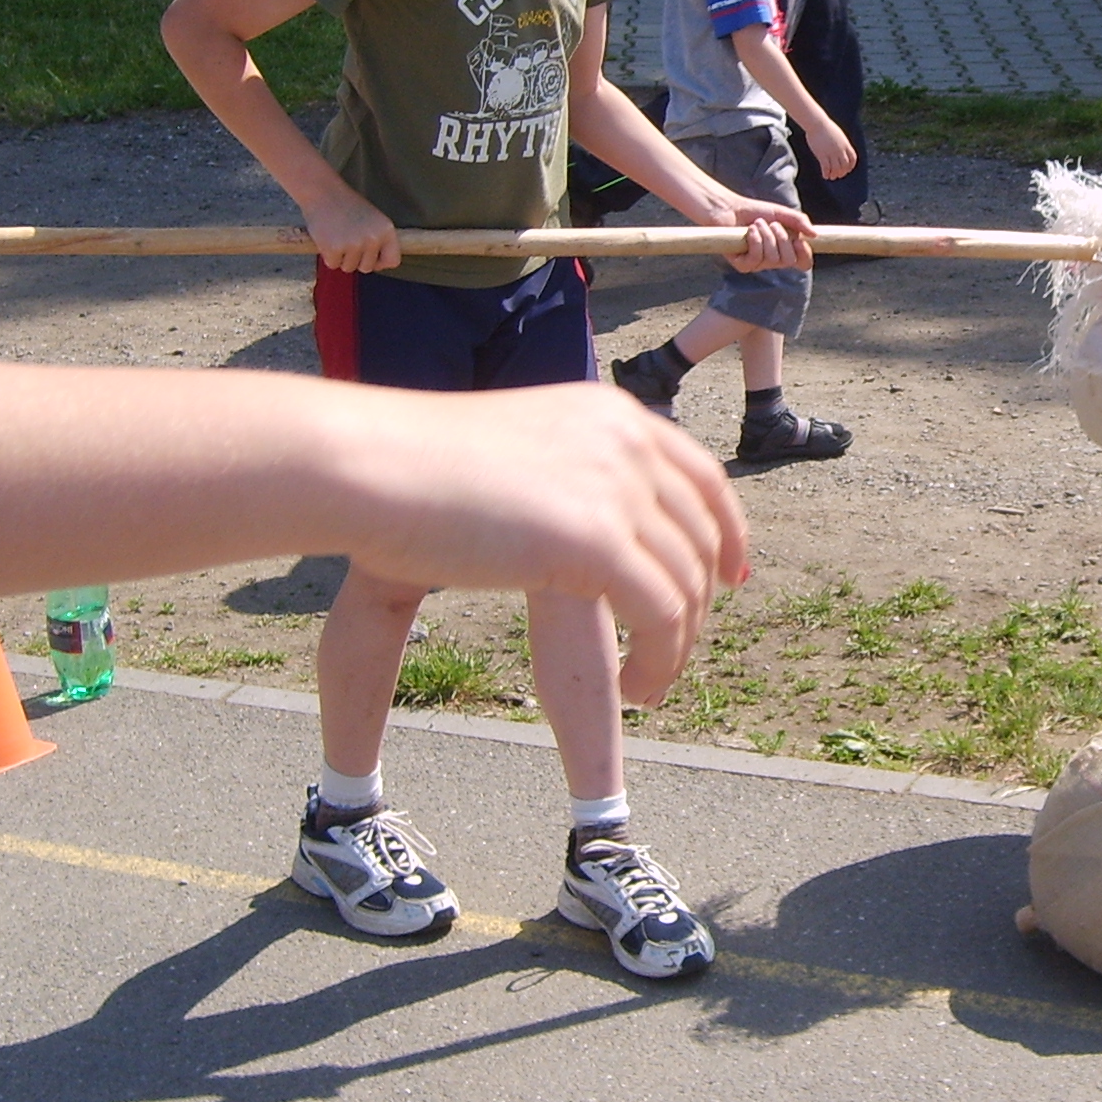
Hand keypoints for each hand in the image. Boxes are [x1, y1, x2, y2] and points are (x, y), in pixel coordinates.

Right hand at [300, 186, 400, 271]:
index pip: (393, 260)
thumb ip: (379, 240)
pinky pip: (332, 264)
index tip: (369, 256)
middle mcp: (373, 238)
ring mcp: (354, 244)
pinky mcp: (334, 248)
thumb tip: (380, 265)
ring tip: (337, 236)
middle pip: (367, 268)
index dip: (380, 262)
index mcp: (386, 230)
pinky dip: (328, 255)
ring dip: (341, 257)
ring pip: (349, 268)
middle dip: (356, 259)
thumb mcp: (372, 219)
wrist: (322, 191)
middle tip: (347, 239)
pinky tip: (327, 238)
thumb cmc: (346, 205)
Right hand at [346, 381, 746, 702]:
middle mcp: (626, 443)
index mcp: (610, 414)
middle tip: (677, 649)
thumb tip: (581, 527)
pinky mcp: (598, 539)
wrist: (367, 463)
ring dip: (676, 644)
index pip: (701, 474)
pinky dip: (660, 660)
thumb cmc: (407, 465)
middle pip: (702, 535)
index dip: (728, 529)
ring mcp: (617, 487)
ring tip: (648, 685)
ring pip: (686, 584)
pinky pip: (661, 616)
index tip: (733, 576)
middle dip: (701, 600)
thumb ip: (560, 475)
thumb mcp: (511, 452)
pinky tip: (639, 687)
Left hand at [716, 197, 815, 271]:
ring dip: (766, 236)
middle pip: (789, 260)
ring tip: (756, 224)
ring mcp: (758, 264)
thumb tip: (814, 234)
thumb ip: (799, 221)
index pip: (803, 263)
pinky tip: (749, 232)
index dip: (805, 255)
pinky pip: (756, 259)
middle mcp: (774, 260)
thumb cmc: (755, 212)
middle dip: (781, 238)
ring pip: (773, 259)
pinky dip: (755, 241)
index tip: (799, 241)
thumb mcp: (781, 213)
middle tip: (771, 224)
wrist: (730, 209)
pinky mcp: (743, 265)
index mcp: (786, 250)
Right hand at [805, 119, 857, 179]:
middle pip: (845, 165)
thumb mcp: (838, 135)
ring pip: (836, 169)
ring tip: (831, 177)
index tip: (847, 170)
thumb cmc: (826, 127)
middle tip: (838, 175)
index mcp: (845, 144)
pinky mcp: (822, 154)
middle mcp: (840, 150)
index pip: (853, 158)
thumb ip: (842, 143)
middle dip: (842, 172)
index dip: (851, 166)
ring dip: (834, 175)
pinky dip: (826, 174)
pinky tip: (825, 176)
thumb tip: (843, 148)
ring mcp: (831, 153)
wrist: (817, 123)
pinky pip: (826, 168)